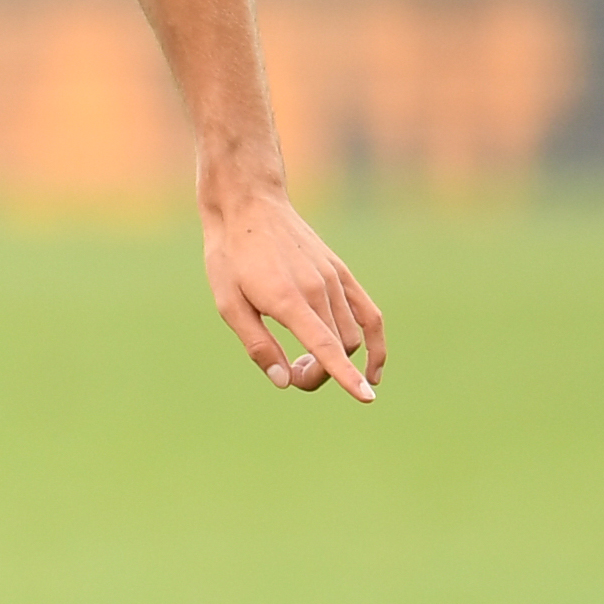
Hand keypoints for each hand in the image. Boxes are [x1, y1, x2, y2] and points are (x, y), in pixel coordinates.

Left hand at [201, 186, 385, 402]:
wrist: (249, 205)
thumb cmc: (231, 256)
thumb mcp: (228, 304)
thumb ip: (257, 345)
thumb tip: (284, 381)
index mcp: (287, 298)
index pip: (326, 345)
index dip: (345, 375)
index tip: (365, 398)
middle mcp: (318, 289)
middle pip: (339, 348)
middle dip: (320, 373)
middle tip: (293, 375)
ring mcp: (333, 279)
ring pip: (352, 336)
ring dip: (337, 361)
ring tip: (304, 364)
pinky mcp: (341, 272)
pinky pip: (368, 313)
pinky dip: (375, 341)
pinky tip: (373, 366)